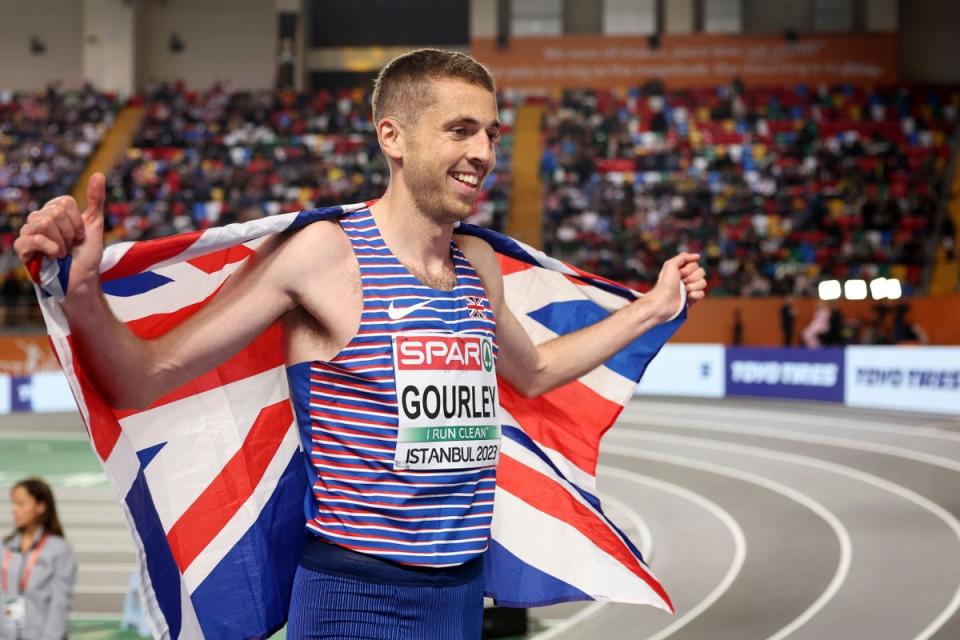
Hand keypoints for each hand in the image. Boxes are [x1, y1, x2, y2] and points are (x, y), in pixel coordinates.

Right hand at [14, 173, 105, 294]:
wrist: (83, 279)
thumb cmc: (87, 254)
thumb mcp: (95, 225)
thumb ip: (95, 200)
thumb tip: (99, 174)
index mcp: (53, 211)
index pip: (64, 202)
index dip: (77, 222)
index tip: (79, 236)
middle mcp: (37, 219)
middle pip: (55, 212)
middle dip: (70, 233)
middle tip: (70, 246)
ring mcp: (28, 233)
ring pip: (44, 223)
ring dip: (61, 242)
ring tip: (62, 252)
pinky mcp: (22, 249)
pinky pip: (32, 238)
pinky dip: (50, 248)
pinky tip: (54, 256)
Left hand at [645, 253, 705, 321]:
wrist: (664, 301)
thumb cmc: (666, 283)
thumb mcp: (670, 265)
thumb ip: (683, 257)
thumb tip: (698, 256)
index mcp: (682, 269)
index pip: (696, 264)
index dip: (689, 269)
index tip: (679, 273)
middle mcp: (687, 278)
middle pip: (702, 272)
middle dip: (691, 277)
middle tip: (681, 282)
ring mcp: (691, 288)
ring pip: (703, 283)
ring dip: (693, 286)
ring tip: (683, 290)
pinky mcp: (693, 298)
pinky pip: (702, 293)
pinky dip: (694, 295)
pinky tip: (687, 297)